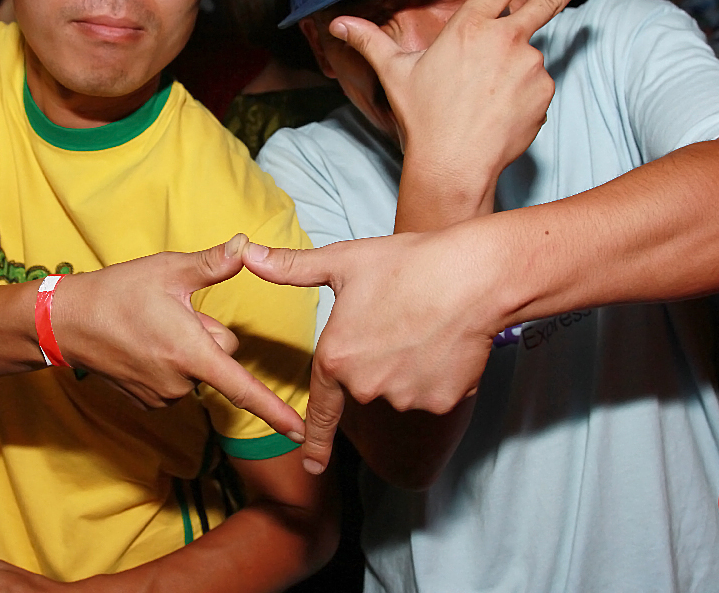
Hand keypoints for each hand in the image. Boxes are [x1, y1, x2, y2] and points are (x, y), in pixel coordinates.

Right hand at [50, 234, 305, 441]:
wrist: (66, 323)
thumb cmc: (118, 292)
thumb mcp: (169, 270)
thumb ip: (214, 263)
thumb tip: (247, 245)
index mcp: (191, 351)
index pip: (243, 388)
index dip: (275, 412)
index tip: (300, 434)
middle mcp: (180, 381)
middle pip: (221, 357)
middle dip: (208, 335)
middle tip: (174, 312)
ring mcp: (163, 395)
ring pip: (198, 369)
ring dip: (188, 349)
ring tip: (153, 328)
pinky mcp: (148, 402)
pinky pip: (178, 381)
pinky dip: (170, 364)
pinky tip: (145, 345)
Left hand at [243, 230, 505, 473]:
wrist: (472, 277)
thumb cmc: (407, 264)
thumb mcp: (344, 261)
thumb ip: (292, 268)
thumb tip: (247, 254)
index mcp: (335, 358)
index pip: (321, 410)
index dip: (315, 439)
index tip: (312, 464)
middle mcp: (364, 386)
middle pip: (366, 387)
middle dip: (378, 363)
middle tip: (399, 324)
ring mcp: (402, 398)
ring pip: (401, 392)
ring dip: (407, 371)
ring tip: (424, 329)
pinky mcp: (438, 404)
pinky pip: (431, 396)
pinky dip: (436, 378)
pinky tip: (445, 346)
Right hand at [330, 0, 605, 184]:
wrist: (454, 162)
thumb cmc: (423, 116)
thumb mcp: (395, 73)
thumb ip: (370, 41)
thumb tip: (336, 24)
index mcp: (470, 26)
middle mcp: (505, 40)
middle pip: (548, 0)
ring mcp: (529, 67)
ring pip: (527, 60)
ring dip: (512, 74)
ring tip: (483, 102)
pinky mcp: (543, 93)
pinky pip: (535, 88)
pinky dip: (521, 97)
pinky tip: (498, 114)